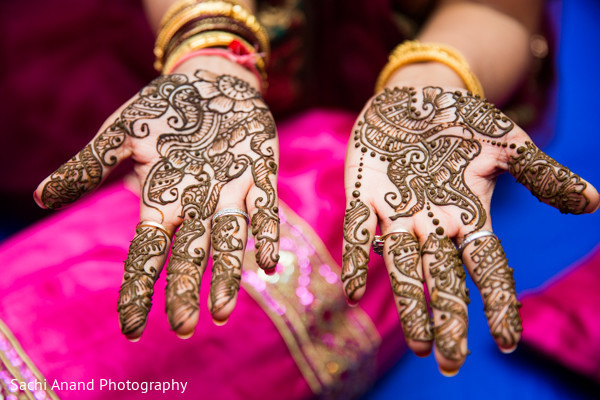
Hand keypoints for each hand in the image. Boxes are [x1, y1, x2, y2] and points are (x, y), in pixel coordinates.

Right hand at [34, 68, 279, 339]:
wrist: (210, 78)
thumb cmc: (164, 109)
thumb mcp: (120, 134)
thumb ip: (89, 166)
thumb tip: (40, 198)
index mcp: (160, 199)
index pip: (145, 252)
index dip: (137, 288)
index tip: (131, 328)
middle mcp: (195, 204)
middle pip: (187, 254)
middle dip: (183, 290)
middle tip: (185, 328)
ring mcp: (229, 191)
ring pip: (227, 240)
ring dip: (226, 274)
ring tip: (223, 310)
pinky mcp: (260, 172)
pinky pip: (265, 207)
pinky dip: (265, 232)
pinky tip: (268, 262)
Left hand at [341, 86, 598, 372]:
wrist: (415, 98)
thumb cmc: (463, 123)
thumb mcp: (507, 144)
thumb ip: (541, 173)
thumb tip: (594, 202)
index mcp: (469, 215)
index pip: (488, 265)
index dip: (498, 301)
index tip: (505, 340)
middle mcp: (433, 223)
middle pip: (444, 277)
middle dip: (448, 318)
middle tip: (450, 362)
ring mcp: (397, 212)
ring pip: (404, 264)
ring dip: (409, 302)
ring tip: (417, 343)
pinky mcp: (364, 194)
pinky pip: (358, 230)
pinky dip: (357, 257)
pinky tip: (352, 288)